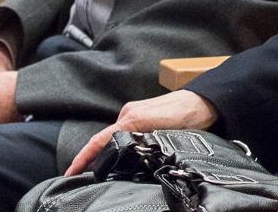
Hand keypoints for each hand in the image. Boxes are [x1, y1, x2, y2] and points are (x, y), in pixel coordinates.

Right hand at [66, 90, 219, 175]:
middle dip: (94, 157)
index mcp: (131, 118)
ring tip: (101, 169)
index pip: (99, 139)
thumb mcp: (165, 134)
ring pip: (116, 136)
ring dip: (109, 151)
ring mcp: (136, 113)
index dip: (83, 157)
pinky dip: (120, 144)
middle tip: (87, 177)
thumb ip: (144, 144)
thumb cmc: (189, 114)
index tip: (72, 171)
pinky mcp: (144, 115)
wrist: (206, 101)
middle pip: (104, 139)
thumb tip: (129, 156)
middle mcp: (130, 113)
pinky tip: (124, 155)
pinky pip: (126, 132)